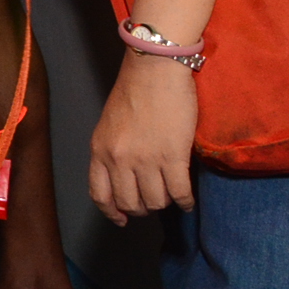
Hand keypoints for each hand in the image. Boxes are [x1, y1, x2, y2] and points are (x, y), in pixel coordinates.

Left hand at [88, 54, 198, 223]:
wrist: (154, 69)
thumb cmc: (133, 91)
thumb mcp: (109, 125)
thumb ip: (112, 150)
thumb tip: (123, 177)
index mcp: (99, 150)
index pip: (100, 194)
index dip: (112, 212)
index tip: (122, 219)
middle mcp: (119, 159)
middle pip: (130, 203)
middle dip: (143, 208)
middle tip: (153, 202)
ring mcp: (145, 159)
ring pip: (156, 201)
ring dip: (165, 203)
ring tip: (171, 195)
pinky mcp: (172, 156)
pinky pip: (179, 192)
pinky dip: (185, 202)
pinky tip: (188, 201)